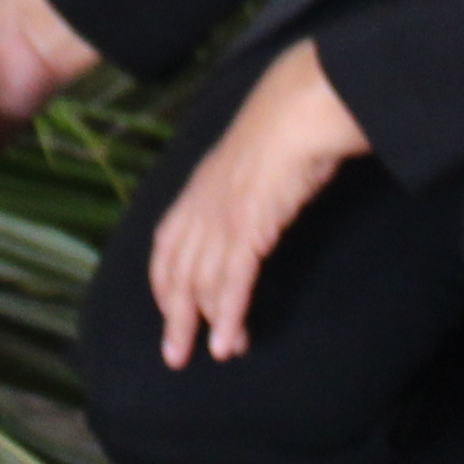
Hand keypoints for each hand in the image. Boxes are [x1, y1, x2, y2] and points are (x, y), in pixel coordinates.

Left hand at [146, 41, 368, 369]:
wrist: (300, 107)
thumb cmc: (287, 125)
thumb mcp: (252, 156)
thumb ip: (244, 182)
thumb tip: (256, 198)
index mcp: (197, 188)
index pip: (166, 245)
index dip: (163, 283)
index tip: (169, 311)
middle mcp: (201, 206)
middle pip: (175, 272)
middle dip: (173, 317)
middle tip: (175, 356)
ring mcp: (222, 217)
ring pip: (200, 283)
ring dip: (203, 324)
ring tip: (215, 354)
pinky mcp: (248, 228)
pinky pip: (232, 282)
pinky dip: (228, 315)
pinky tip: (230, 340)